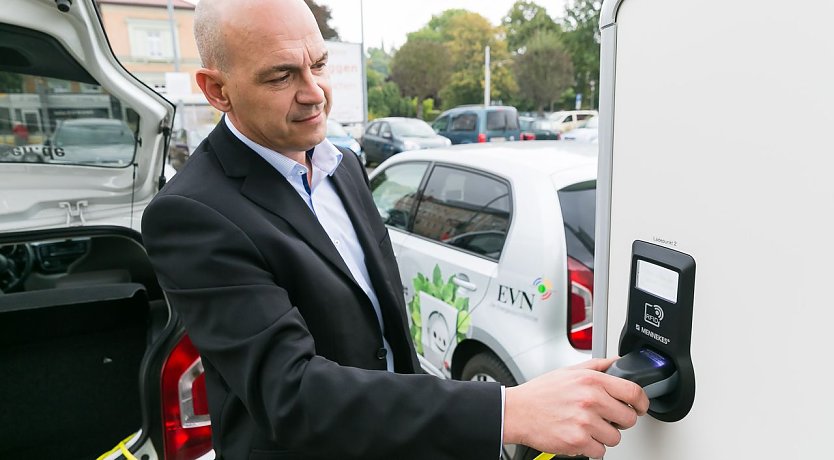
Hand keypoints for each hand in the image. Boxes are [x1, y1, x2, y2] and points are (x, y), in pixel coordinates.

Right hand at [502, 358, 648, 457]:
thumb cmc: (540, 393)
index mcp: (591, 381)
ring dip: (604, 435)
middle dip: (619, 421)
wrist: (517, 411)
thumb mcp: (569, 371)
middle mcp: (590, 400)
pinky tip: (579, 435)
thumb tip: (618, 362)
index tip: (640, 407)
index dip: (642, 402)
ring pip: (615, 438)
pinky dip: (591, 447)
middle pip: (628, 419)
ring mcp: (584, 422)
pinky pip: (599, 451)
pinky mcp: (577, 441)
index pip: (633, 392)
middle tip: (605, 418)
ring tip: (586, 426)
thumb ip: (597, 366)